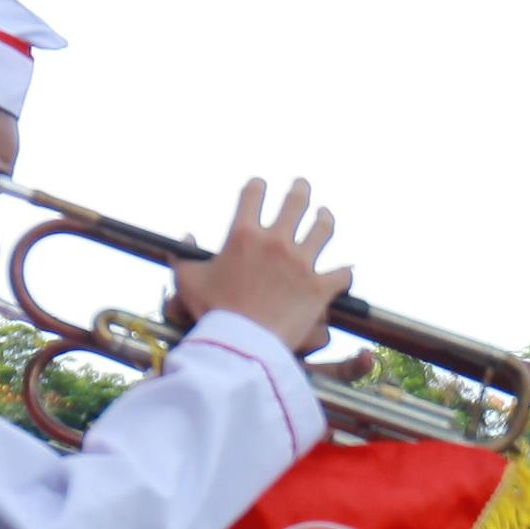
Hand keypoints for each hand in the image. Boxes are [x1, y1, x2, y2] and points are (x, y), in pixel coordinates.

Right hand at [171, 177, 349, 354]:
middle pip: (296, 202)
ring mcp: (302, 263)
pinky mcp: (320, 288)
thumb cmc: (212, 312)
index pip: (253, 194)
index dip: (257, 186)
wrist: (242, 344)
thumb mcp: (188, 281)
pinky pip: (343, 274)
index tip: (261, 185)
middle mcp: (276, 242)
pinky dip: (345, 274)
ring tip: (325, 215)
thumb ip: (183, 256)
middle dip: (300, 189)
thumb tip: (186, 238)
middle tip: (302, 185)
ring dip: (326, 219)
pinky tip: (345, 272)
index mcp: (244, 235)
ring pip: (324, 229)